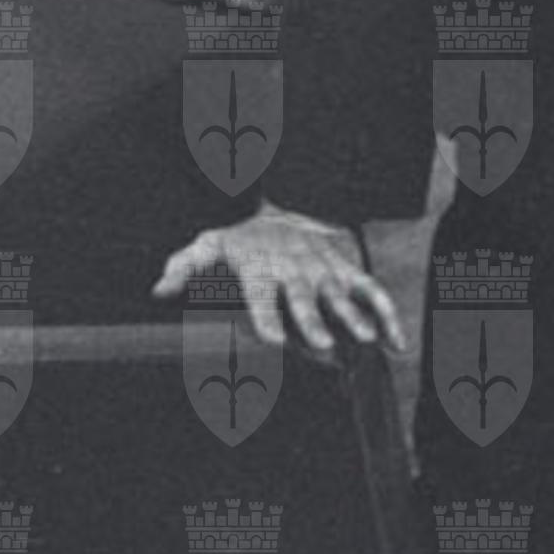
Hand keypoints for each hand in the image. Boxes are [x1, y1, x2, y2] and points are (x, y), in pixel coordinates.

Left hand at [151, 202, 406, 355]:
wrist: (286, 208)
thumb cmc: (244, 240)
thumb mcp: (210, 245)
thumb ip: (184, 267)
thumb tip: (158, 290)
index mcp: (260, 266)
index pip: (261, 293)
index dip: (266, 317)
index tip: (272, 342)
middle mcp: (294, 269)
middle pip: (304, 296)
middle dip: (314, 319)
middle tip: (324, 344)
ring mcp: (324, 270)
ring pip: (341, 293)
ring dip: (354, 317)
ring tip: (367, 340)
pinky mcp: (347, 270)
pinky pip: (371, 290)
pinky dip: (387, 314)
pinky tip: (396, 345)